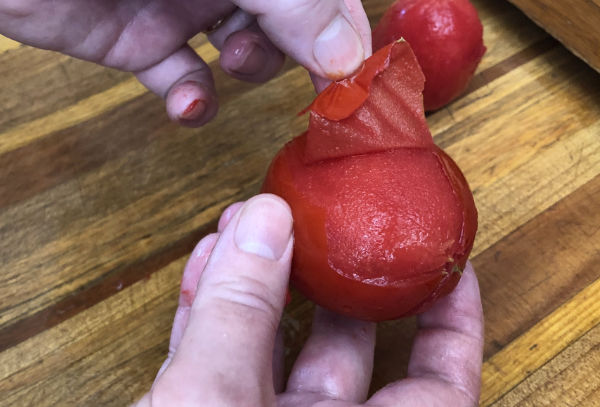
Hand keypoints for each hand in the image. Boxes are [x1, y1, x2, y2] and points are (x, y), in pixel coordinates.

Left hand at [0, 0, 370, 125]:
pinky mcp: (142, 42)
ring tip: (230, 62)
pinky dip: (190, 99)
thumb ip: (290, 1)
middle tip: (297, 68)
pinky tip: (186, 102)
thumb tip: (348, 57)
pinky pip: (181, 79)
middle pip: (290, 23)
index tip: (353, 79)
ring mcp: (184, 3)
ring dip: (248, 69)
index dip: (343, 31)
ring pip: (243, 51)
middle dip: (295, 49)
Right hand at [134, 194, 483, 405]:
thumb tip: (266, 222)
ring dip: (257, 282)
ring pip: (271, 348)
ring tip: (248, 225)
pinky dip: (211, 314)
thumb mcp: (217, 402)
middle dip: (327, 271)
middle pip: (346, 345)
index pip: (442, 379)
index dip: (453, 317)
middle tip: (323, 218)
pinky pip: (220, 362)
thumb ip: (241, 316)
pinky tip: (207, 264)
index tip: (449, 260)